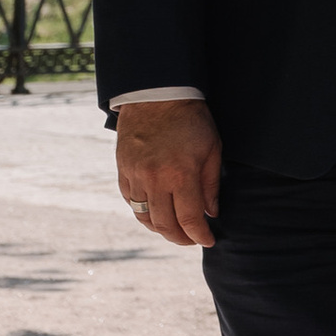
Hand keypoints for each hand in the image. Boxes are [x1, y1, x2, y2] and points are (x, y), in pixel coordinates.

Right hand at [115, 98, 221, 246]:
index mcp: (180, 174)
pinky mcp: (123, 170)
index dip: (200, 236)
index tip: (208, 241)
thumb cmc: (190, 119)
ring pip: (144, 217)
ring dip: (160, 229)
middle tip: (192, 239)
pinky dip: (143, 212)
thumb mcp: (212, 148)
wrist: (157, 94)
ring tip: (174, 230)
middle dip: (180, 239)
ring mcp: (136, 176)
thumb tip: (211, 213)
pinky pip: (131, 202)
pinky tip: (156, 212)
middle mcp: (155, 180)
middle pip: (165, 225)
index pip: (189, 219)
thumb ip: (211, 184)